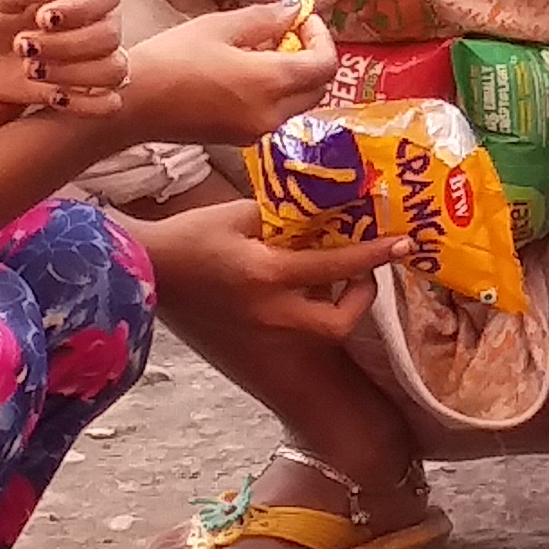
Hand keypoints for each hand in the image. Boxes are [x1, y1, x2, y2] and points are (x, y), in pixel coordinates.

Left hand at [0, 0, 127, 114]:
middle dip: (63, 45)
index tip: (42, 18)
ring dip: (71, 75)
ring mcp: (100, 57)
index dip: (78, 9)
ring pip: (113, 71)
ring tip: (30, 70)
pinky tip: (53, 97)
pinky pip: (109, 103)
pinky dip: (84, 104)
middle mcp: (101, 21)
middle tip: (21, 46)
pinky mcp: (92, 90)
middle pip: (109, 36)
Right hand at [114, 0, 340, 144]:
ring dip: (294, 75)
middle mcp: (272, 113)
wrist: (133, 103)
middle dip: (312, 56)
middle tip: (288, 30)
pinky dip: (275, 91)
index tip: (301, 17)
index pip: (325, 64)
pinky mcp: (241, 139)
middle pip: (317, 87)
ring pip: (298, 102)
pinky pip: (274, 113)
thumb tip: (296, 8)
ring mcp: (257, 131)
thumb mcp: (220, 27)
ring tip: (263, 47)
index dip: (321, 36)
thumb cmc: (172, 58)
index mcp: (270, 82)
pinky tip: (246, 71)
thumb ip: (266, 19)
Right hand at [141, 197, 408, 345]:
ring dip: (336, 307)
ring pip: (318, 332)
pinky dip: (309, 310)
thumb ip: (282, 217)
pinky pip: (295, 328)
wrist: (145, 272)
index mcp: (267, 276)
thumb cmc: (190, 238)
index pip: (335, 265)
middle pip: (336, 324)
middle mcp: (270, 312)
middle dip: (360, 300)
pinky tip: (303, 285)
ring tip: (336, 276)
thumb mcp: (239, 214)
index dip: (373, 256)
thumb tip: (321, 211)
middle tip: (364, 273)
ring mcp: (260, 330)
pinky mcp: (251, 336)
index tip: (402, 244)